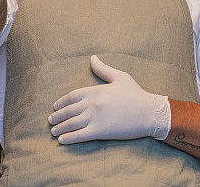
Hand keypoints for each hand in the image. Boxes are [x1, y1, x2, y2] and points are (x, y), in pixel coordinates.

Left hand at [48, 55, 170, 143]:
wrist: (149, 112)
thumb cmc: (136, 94)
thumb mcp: (120, 77)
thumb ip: (103, 69)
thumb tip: (92, 57)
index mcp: (95, 90)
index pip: (72, 96)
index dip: (62, 102)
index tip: (55, 106)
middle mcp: (92, 104)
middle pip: (69, 110)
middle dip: (58, 116)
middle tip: (50, 120)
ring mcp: (94, 118)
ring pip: (71, 124)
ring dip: (60, 128)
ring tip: (53, 131)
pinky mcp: (99, 131)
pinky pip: (79, 136)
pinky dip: (68, 138)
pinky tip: (61, 140)